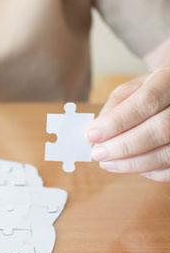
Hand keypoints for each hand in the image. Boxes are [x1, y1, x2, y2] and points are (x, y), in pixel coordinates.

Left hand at [86, 67, 169, 181]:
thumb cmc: (150, 92)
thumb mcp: (130, 90)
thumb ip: (114, 108)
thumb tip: (96, 133)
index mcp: (168, 81)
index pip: (146, 102)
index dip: (116, 122)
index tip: (91, 135)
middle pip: (160, 129)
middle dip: (123, 146)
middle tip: (98, 153)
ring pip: (167, 153)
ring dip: (132, 163)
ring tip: (106, 163)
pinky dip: (147, 171)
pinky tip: (128, 165)